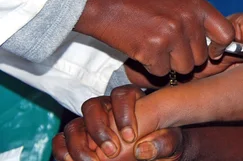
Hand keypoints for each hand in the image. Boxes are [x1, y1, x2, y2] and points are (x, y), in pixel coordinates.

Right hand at [53, 86, 183, 160]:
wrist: (159, 156)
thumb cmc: (167, 145)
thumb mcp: (175, 143)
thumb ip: (166, 141)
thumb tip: (143, 149)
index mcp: (132, 100)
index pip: (122, 94)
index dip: (123, 113)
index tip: (131, 136)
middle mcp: (107, 109)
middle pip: (92, 105)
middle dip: (99, 129)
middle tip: (112, 152)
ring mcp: (89, 125)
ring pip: (74, 124)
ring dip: (80, 144)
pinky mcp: (78, 142)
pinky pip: (61, 141)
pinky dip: (64, 151)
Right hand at [123, 13, 242, 85]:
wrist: (106, 4)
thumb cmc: (141, 4)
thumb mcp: (176, 1)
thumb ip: (197, 19)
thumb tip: (218, 45)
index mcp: (196, 5)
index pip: (226, 33)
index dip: (220, 47)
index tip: (212, 51)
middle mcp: (188, 18)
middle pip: (202, 57)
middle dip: (186, 58)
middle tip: (167, 46)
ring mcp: (171, 34)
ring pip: (184, 68)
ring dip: (169, 64)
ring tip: (154, 46)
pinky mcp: (153, 49)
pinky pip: (162, 73)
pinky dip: (151, 67)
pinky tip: (141, 50)